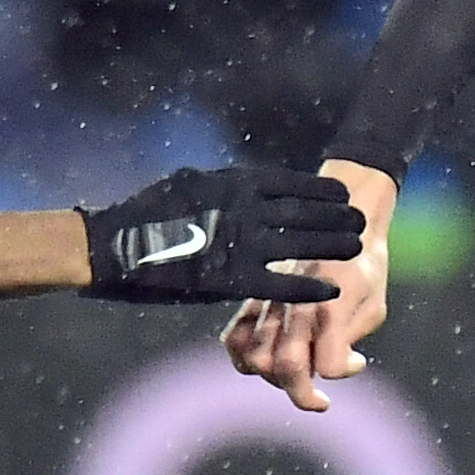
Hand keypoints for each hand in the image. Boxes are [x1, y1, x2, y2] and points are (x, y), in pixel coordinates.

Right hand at [77, 165, 362, 303]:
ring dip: (333, 246)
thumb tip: (242, 187)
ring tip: (358, 250)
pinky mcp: (228, 277)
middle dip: (338, 218)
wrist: (111, 246)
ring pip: (301, 243)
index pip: (292, 184)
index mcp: (233, 184)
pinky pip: (280, 282)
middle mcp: (243, 208)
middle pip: (305, 211)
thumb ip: (221, 187)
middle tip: (363, 222)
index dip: (321, 191)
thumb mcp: (189, 184)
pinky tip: (332, 291)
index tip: (343, 195)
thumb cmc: (145, 215)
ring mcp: (238, 242)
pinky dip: (309, 287)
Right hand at [223, 161, 394, 411]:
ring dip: (276, 378)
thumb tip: (337, 368)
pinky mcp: (252, 299)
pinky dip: (244, 359)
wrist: (338, 216)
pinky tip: (265, 362)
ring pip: (256, 360)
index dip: (342, 370)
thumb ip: (352, 336)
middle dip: (303, 392)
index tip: (358, 361)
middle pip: (286, 368)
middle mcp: (294, 305)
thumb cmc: (362, 264)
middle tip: (320, 398)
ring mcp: (269, 302)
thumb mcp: (374, 303)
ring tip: (296, 375)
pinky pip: (233, 339)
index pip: (328, 363)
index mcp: (330, 303)